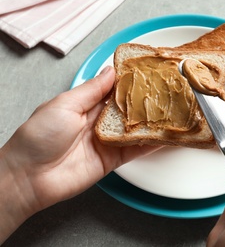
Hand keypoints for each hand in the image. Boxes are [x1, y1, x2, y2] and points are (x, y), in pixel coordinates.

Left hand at [0, 66, 160, 242]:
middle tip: (166, 90)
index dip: (130, 81)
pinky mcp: (113, 159)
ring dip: (152, 121)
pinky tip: (165, 136)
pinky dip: (150, 144)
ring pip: (135, 128)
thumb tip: (110, 71)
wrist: (30, 177)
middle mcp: (98, 121)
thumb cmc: (39, 136)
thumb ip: (92, 90)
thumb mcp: (64, 104)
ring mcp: (107, 141)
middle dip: (145, 100)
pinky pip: (135, 150)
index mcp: (85, 104)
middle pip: (127, 108)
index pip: (113, 89)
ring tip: (172, 110)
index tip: (148, 71)